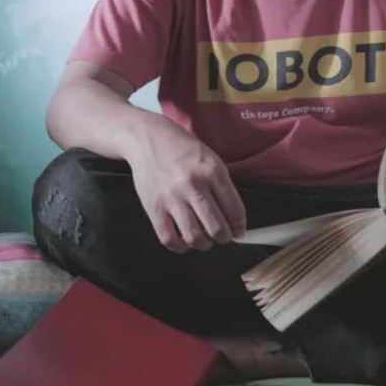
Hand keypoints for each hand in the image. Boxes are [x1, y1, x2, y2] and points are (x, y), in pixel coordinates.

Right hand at [126, 121, 246, 253]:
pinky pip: (169, 238)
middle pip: (216, 228)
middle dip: (224, 238)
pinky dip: (180, 246)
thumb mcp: (210, 158)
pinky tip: (184, 241)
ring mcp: (172, 198)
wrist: (146, 138)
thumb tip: (233, 219)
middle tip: (221, 236)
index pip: (235, 210)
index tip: (239, 232)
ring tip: (203, 239)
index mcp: (212, 172)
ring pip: (195, 237)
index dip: (239, 227)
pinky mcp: (153, 207)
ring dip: (204, 244)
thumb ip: (222, 186)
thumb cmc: (182, 148)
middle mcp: (194, 186)